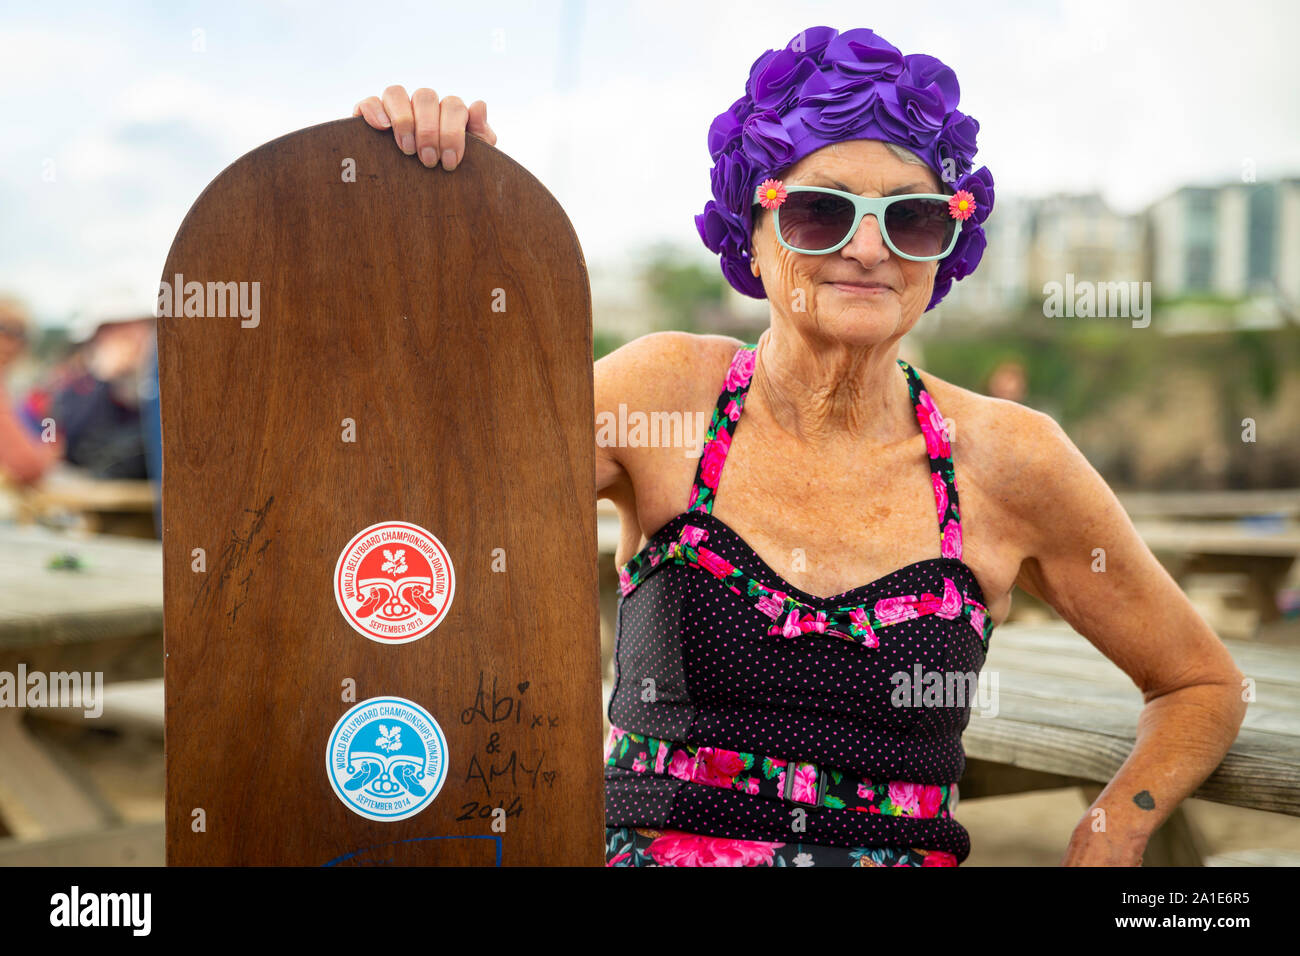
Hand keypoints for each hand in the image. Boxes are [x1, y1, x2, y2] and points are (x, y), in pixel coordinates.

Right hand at [353, 85, 496, 169]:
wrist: (430, 200)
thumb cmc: (453, 175)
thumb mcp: (474, 160)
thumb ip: (481, 134)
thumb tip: (478, 105)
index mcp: (447, 112)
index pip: (452, 105)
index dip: (452, 132)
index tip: (450, 162)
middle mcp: (422, 106)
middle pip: (424, 97)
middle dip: (429, 131)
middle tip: (428, 160)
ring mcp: (396, 109)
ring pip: (396, 93)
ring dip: (403, 120)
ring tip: (407, 149)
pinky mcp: (372, 116)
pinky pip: (370, 101)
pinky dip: (374, 110)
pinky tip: (382, 128)